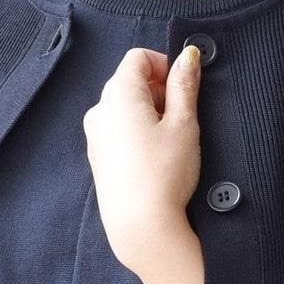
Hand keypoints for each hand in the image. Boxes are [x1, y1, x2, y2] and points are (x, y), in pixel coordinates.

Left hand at [82, 42, 202, 273]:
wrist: (141, 226)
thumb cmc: (164, 174)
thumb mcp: (184, 124)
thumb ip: (185, 85)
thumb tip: (188, 57)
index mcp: (119, 94)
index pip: (138, 57)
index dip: (165, 65)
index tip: (183, 87)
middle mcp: (99, 110)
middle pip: (129, 82)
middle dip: (158, 91)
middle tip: (181, 118)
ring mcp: (95, 136)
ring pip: (123, 108)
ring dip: (148, 114)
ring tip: (169, 143)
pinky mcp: (98, 159)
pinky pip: (117, 132)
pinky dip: (137, 134)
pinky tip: (154, 159)